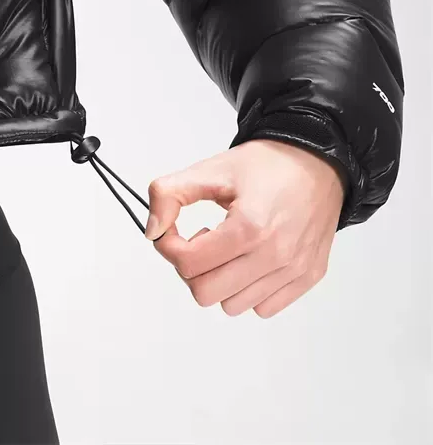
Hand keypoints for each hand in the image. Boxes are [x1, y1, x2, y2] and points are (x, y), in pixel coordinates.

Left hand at [145, 139, 345, 317]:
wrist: (317, 162)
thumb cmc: (266, 165)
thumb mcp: (209, 170)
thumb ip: (168, 194)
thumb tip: (152, 230)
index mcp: (249, 227)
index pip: (188, 264)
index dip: (169, 247)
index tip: (173, 231)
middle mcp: (276, 255)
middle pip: (205, 293)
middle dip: (191, 267)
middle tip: (200, 240)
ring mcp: (294, 270)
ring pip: (232, 305)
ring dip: (220, 280)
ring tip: (228, 247)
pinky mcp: (307, 278)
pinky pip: (263, 307)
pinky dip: (248, 289)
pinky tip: (249, 259)